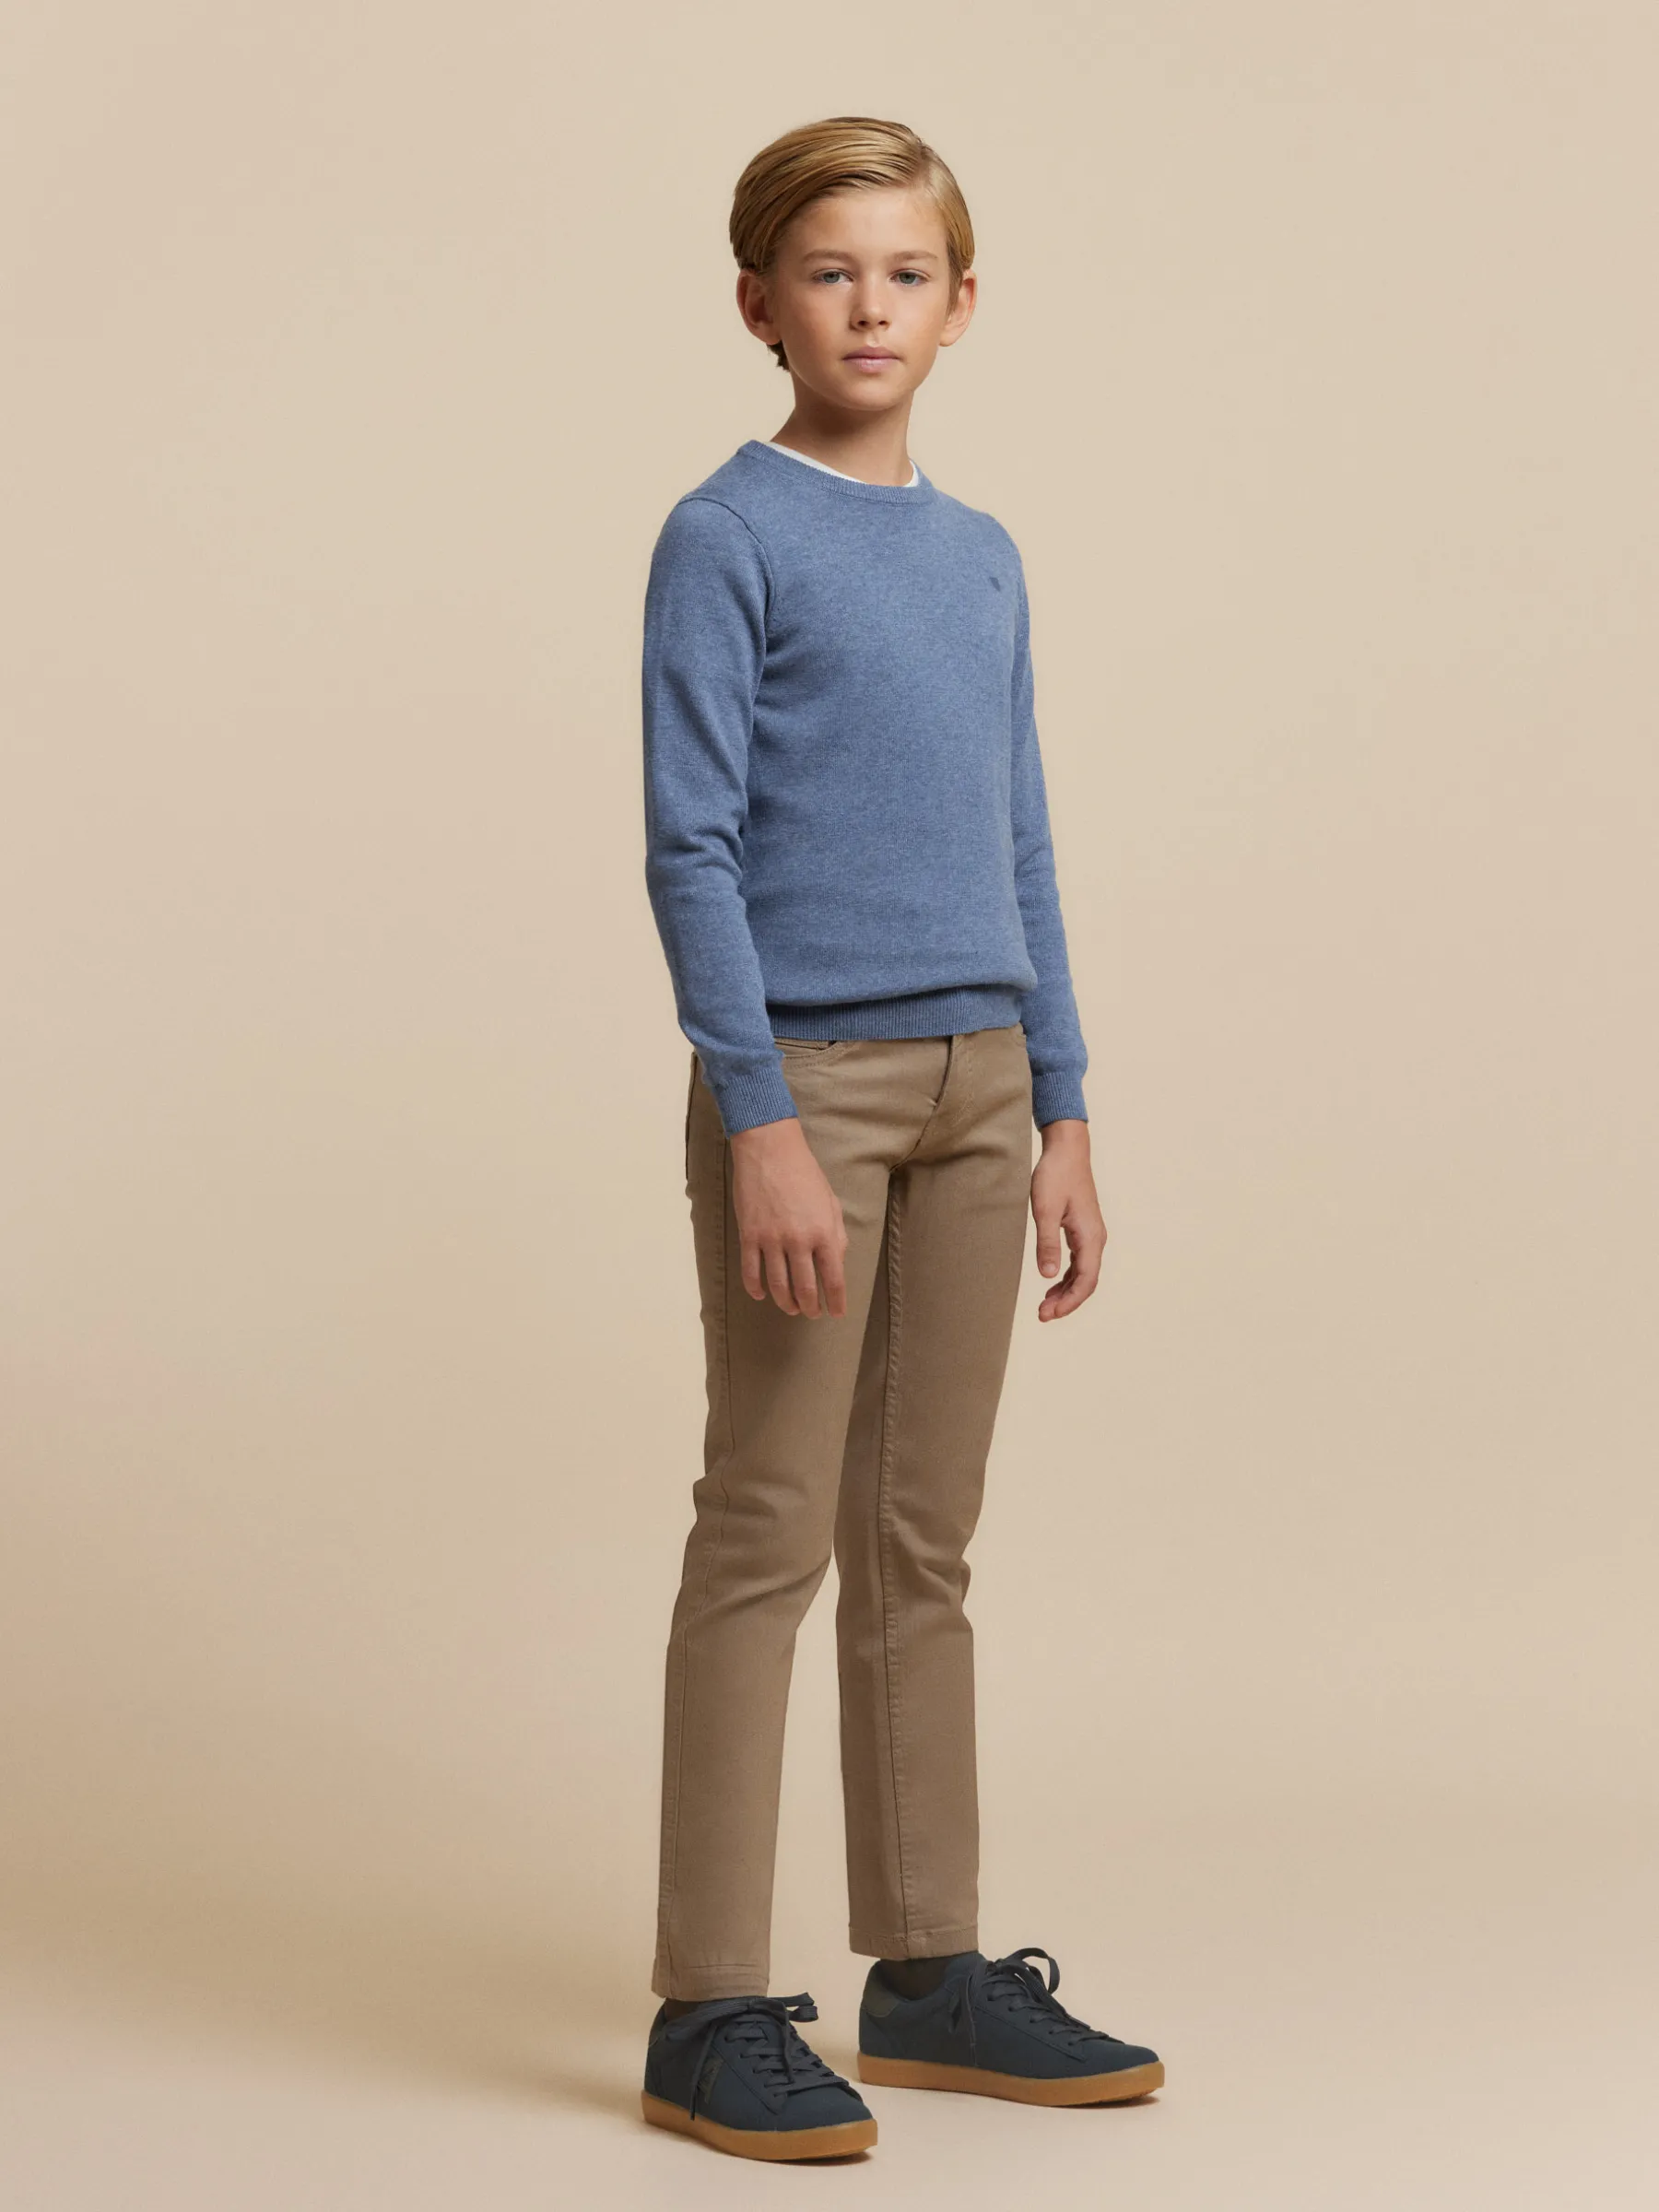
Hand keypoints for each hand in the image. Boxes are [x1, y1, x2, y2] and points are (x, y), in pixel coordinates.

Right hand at [729, 1117, 848, 1316]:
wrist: (770, 1150)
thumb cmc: (805, 1173)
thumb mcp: (831, 1202)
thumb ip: (836, 1233)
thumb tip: (837, 1261)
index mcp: (824, 1233)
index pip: (833, 1279)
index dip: (836, 1301)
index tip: (837, 1313)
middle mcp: (799, 1241)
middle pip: (805, 1289)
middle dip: (810, 1307)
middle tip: (812, 1313)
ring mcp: (771, 1240)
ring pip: (778, 1286)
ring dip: (786, 1303)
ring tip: (791, 1308)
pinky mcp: (749, 1235)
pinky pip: (750, 1272)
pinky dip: (756, 1289)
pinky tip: (761, 1295)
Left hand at [1029, 1119, 1105, 1320]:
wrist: (1067, 1150)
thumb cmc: (1055, 1176)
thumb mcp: (1044, 1210)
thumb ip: (1046, 1243)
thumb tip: (1046, 1275)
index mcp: (1090, 1237)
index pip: (1085, 1281)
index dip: (1069, 1302)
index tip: (1048, 1313)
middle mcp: (1096, 1239)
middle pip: (1086, 1281)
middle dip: (1067, 1302)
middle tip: (1042, 1315)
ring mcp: (1091, 1235)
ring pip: (1083, 1273)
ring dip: (1066, 1291)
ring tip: (1045, 1306)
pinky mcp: (1083, 1229)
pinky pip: (1079, 1262)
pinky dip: (1066, 1277)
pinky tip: (1052, 1284)